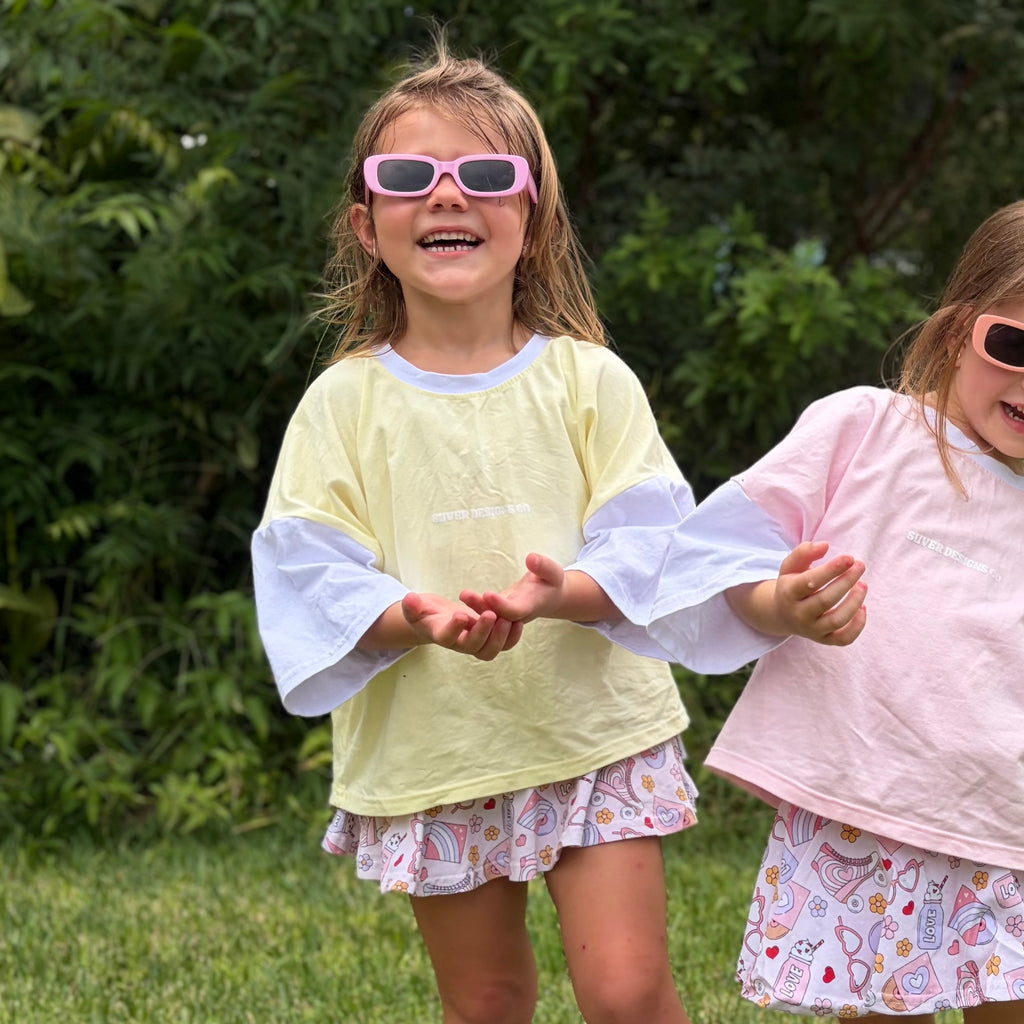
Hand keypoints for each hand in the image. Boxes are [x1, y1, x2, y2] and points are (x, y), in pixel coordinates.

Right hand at [401, 591, 522, 660]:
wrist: (436, 621)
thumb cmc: (424, 613)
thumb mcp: (415, 608)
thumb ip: (412, 606)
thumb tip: (409, 599)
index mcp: (441, 635)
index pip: (447, 637)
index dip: (454, 628)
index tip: (460, 614)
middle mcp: (459, 644)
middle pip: (474, 647)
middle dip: (483, 632)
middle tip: (491, 614)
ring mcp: (475, 644)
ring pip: (490, 650)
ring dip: (501, 637)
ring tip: (507, 618)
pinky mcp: (488, 640)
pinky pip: (503, 645)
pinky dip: (511, 636)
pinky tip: (517, 620)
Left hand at [459, 552, 565, 623]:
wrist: (550, 597)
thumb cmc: (551, 582)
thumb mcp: (553, 572)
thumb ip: (543, 566)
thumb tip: (530, 557)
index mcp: (531, 606)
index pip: (514, 611)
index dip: (500, 605)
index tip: (487, 594)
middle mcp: (517, 615)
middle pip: (498, 616)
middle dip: (481, 607)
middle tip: (465, 594)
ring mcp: (507, 614)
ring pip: (490, 616)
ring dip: (475, 607)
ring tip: (462, 594)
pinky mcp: (499, 611)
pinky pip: (486, 613)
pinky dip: (475, 607)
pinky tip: (462, 597)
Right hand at [727, 540, 866, 645]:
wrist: (781, 614)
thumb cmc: (791, 585)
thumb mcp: (790, 566)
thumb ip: (803, 552)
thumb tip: (824, 546)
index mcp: (788, 593)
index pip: (810, 582)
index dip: (831, 569)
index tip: (849, 557)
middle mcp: (798, 614)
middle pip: (825, 600)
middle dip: (846, 581)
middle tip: (860, 565)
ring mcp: (811, 629)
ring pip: (837, 620)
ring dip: (854, 602)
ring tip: (863, 585)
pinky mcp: (823, 639)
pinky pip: (844, 639)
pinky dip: (857, 626)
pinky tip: (863, 608)